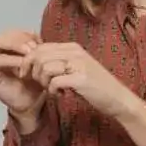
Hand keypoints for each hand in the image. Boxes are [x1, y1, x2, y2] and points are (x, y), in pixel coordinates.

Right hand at [0, 28, 46, 125]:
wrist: (34, 100)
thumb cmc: (37, 78)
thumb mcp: (41, 61)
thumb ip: (38, 48)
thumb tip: (37, 36)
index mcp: (10, 47)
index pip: (11, 34)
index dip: (24, 36)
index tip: (38, 42)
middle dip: (16, 43)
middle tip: (31, 50)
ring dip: (11, 59)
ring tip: (24, 63)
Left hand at [28, 41, 145, 124]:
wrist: (118, 98)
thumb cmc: (95, 86)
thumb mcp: (76, 68)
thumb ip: (59, 62)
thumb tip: (34, 61)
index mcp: (72, 47)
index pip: (40, 47)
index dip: (28, 61)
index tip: (28, 75)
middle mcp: (75, 52)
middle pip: (39, 55)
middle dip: (33, 72)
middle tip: (42, 84)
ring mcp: (78, 64)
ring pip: (44, 67)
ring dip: (44, 82)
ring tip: (53, 90)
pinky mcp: (81, 79)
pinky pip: (54, 82)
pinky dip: (52, 91)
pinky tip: (61, 95)